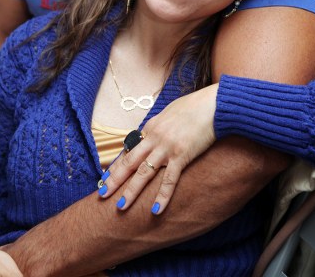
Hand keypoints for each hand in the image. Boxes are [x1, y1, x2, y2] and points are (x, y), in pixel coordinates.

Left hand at [99, 84, 217, 212]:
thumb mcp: (170, 113)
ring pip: (144, 173)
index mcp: (151, 128)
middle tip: (103, 194)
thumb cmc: (194, 106)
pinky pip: (169, 180)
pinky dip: (162, 196)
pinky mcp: (181, 156)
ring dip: (131, 191)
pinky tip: (155, 210)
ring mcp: (167, 148)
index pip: (129, 149)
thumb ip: (160, 126)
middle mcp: (154, 138)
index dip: (116, 164)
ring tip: (121, 206)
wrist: (212, 104)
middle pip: (130, 162)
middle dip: (115, 179)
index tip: (105, 177)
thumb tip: (153, 132)